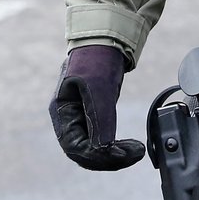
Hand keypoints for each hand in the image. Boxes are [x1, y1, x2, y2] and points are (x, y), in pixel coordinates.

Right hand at [49, 45, 144, 170]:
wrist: (105, 41)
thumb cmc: (96, 57)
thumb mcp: (98, 86)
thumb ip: (100, 118)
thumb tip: (104, 150)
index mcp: (61, 111)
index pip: (74, 146)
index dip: (97, 156)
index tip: (121, 154)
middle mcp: (68, 119)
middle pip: (83, 153)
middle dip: (109, 159)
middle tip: (135, 153)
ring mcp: (81, 120)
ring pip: (93, 151)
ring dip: (114, 156)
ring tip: (136, 151)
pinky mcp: (94, 119)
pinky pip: (101, 143)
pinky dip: (115, 148)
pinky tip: (130, 146)